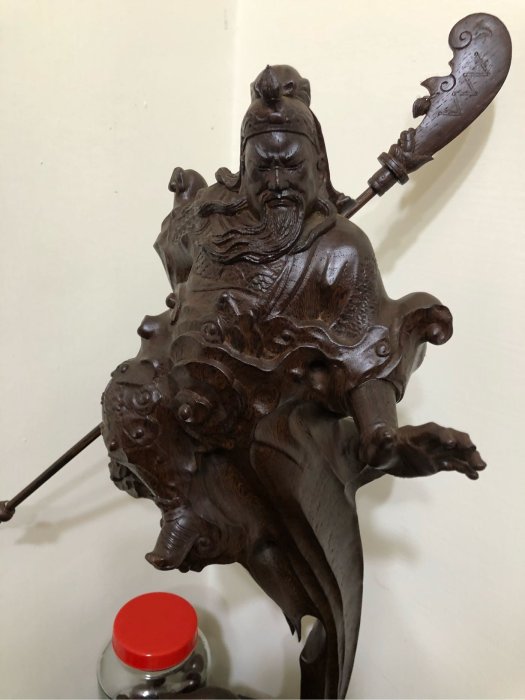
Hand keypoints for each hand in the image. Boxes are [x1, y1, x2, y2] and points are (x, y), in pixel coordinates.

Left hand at [360, 422, 485, 479]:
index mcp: (416, 433)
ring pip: (457, 452)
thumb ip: (383, 440)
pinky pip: (454, 464)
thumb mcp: (377, 444)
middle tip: (473, 451)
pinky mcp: (437, 463)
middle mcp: (430, 440)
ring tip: (481, 467)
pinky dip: (465, 469)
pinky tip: (474, 476)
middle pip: (451, 437)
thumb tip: (386, 434)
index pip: (433, 430)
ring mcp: (435, 451)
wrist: (380, 455)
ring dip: (469, 457)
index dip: (443, 435)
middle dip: (463, 444)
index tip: (451, 443)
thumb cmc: (377, 447)